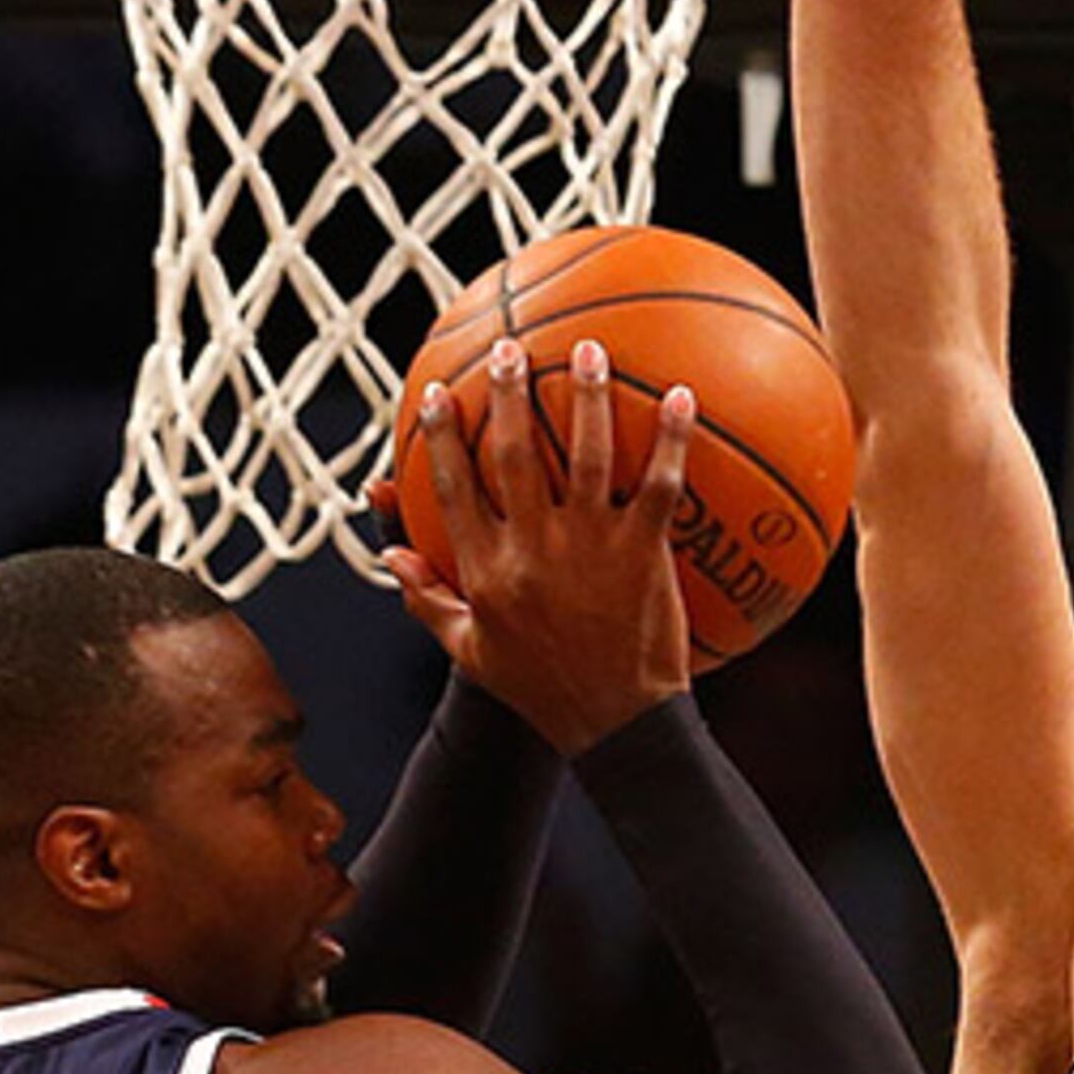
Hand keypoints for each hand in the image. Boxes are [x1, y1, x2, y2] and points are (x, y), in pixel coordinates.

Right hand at [382, 338, 695, 753]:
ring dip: (586, 396)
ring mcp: (591, 549)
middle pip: (514, 455)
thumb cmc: (541, 691)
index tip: (441, 392)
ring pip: (585, 457)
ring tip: (589, 349)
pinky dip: (673, 441)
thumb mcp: (471, 652)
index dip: (443, 437)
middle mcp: (533, 550)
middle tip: (509, 347)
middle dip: (509, 394)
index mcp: (486, 570)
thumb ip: (427, 598)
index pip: (454, 488)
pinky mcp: (644, 555)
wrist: (614, 727)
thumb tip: (391, 552)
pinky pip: (660, 486)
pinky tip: (683, 398)